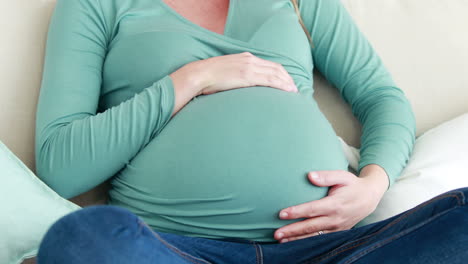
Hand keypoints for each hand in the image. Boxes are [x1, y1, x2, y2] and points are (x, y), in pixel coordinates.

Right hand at [173, 52, 297, 95]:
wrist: (199, 74)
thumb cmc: (209, 77)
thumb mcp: (226, 72)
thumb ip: (236, 75)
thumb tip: (241, 85)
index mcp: (245, 57)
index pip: (268, 64)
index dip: (280, 72)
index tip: (286, 81)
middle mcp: (250, 60)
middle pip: (275, 68)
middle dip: (287, 78)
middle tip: (294, 88)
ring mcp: (249, 67)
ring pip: (275, 73)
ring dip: (287, 82)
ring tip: (294, 92)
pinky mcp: (247, 76)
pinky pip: (269, 80)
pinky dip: (281, 85)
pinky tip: (287, 91)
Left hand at [274, 166, 387, 242]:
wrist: (370, 198)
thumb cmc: (352, 184)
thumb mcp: (342, 176)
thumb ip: (326, 176)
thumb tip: (310, 176)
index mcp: (335, 204)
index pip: (312, 209)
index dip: (296, 212)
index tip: (281, 214)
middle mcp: (336, 218)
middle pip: (310, 226)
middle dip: (292, 230)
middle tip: (276, 234)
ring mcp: (337, 228)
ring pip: (314, 236)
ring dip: (297, 239)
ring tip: (281, 240)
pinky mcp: (338, 232)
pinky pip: (321, 239)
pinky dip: (307, 242)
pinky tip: (295, 242)